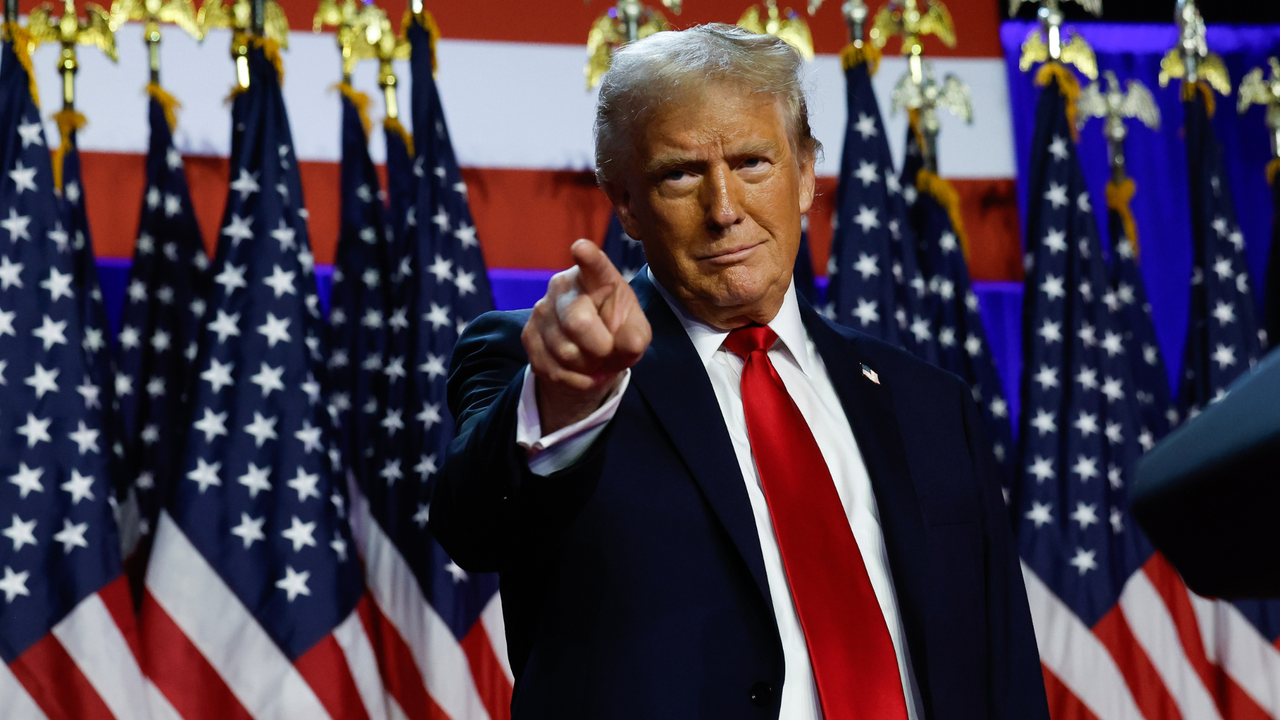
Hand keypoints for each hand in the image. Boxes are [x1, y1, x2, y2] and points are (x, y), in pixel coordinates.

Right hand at [522, 239, 651, 433]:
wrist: (590, 354)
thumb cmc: (617, 332)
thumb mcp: (636, 333)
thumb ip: (637, 336)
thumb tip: (629, 343)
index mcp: (597, 276)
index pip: (593, 265)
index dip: (588, 257)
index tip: (581, 248)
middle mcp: (563, 285)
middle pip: (578, 323)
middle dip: (600, 348)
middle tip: (607, 350)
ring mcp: (541, 309)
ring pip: (566, 352)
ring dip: (587, 366)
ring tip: (593, 358)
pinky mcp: (528, 335)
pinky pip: (553, 369)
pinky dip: (574, 379)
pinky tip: (580, 369)